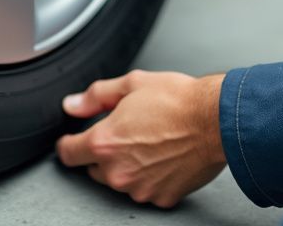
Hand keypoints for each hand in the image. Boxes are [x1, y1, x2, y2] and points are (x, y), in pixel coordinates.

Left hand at [56, 69, 226, 208]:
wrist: (214, 120)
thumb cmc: (177, 100)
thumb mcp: (131, 84)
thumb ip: (95, 96)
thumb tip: (73, 105)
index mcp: (104, 142)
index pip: (68, 153)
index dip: (68, 143)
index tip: (72, 140)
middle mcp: (118, 171)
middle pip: (93, 168)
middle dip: (103, 151)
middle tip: (125, 132)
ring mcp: (139, 189)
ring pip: (119, 179)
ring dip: (126, 165)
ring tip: (149, 140)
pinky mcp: (161, 198)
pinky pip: (145, 189)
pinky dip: (150, 176)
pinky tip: (163, 156)